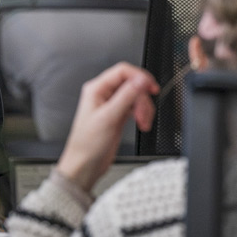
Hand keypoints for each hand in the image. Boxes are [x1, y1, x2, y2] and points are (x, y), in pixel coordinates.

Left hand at [55, 62, 158, 193]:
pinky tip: (141, 123)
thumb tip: (140, 80)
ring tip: (143, 122)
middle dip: (141, 99)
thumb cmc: (87, 144)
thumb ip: (126, 96)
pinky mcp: (118, 116)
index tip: (151, 87)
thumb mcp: (108, 118)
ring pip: (135, 96)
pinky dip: (141, 114)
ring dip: (143, 109)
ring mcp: (111, 105)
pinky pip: (135, 107)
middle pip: (132, 84)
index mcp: (96, 89)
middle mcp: (104, 94)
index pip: (122, 71)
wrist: (85, 165)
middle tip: (144, 114)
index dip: (139, 77)